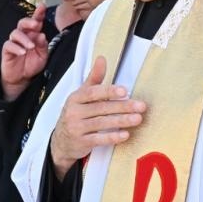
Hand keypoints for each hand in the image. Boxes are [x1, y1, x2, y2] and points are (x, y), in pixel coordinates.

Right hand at [0, 5, 49, 101]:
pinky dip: (16, 48)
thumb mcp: (42, 56)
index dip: (38, 13)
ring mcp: (14, 42)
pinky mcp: (7, 50)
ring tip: (31, 46)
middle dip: (29, 21)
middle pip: (22, 23)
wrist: (21, 79)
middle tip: (36, 25)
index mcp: (33, 35)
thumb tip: (42, 35)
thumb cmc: (31, 65)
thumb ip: (43, 46)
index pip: (35, 21)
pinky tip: (23, 52)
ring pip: (16, 33)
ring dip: (24, 39)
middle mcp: (23, 36)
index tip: (42, 6)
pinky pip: (9, 45)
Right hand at [48, 55, 144, 177]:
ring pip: (102, 123)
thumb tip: (102, 59)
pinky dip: (112, 137)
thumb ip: (94, 79)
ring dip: (121, 121)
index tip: (125, 91)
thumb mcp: (81, 96)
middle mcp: (74, 112)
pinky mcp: (81, 142)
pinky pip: (99, 139)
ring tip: (137, 119)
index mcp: (75, 98)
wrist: (61, 142)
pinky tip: (125, 135)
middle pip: (101, 108)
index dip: (109, 91)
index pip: (93, 93)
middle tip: (141, 106)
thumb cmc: (75, 115)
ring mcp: (77, 128)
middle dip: (123, 107)